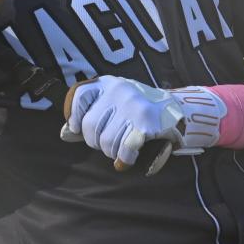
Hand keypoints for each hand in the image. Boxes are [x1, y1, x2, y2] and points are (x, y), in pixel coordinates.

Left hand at [60, 76, 183, 170]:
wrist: (177, 111)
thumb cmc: (137, 111)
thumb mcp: (113, 104)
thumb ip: (89, 115)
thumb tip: (66, 133)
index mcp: (108, 83)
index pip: (79, 96)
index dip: (75, 117)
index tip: (78, 128)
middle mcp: (119, 90)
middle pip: (89, 126)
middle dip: (97, 141)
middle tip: (111, 141)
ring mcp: (133, 106)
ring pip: (106, 142)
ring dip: (113, 151)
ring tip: (123, 147)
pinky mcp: (146, 123)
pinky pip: (124, 149)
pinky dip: (124, 159)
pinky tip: (125, 160)